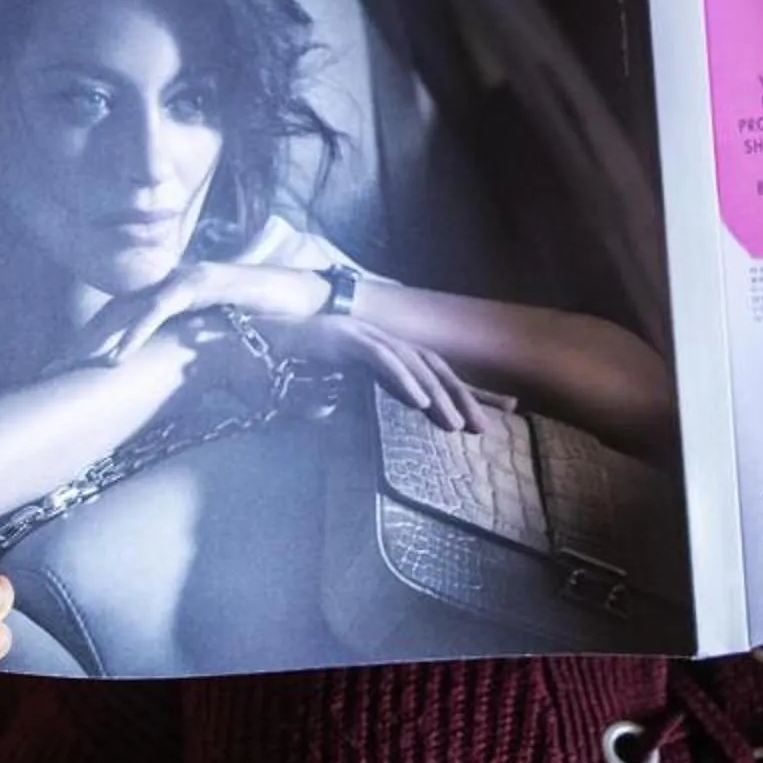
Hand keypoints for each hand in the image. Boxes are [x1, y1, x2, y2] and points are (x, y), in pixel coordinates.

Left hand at [73, 260, 330, 363]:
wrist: (308, 303)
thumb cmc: (266, 326)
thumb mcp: (218, 348)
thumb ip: (191, 361)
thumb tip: (170, 394)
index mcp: (170, 299)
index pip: (119, 320)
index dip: (89, 345)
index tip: (61, 374)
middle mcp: (172, 285)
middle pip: (114, 313)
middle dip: (81, 343)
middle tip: (51, 374)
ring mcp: (186, 280)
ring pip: (130, 309)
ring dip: (99, 339)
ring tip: (73, 368)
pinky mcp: (203, 282)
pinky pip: (161, 308)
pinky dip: (137, 331)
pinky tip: (117, 358)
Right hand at [286, 312, 503, 434]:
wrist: (258, 343)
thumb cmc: (298, 365)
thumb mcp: (347, 388)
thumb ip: (378, 395)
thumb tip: (408, 412)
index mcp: (389, 354)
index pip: (437, 374)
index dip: (470, 391)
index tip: (503, 410)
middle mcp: (384, 341)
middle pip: (434, 368)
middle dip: (462, 397)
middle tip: (485, 428)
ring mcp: (365, 335)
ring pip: (413, 364)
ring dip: (437, 395)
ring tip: (455, 424)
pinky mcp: (345, 337)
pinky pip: (381, 358)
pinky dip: (402, 378)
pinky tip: (419, 402)